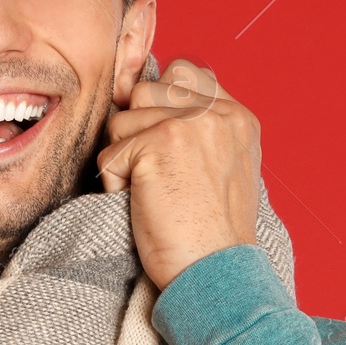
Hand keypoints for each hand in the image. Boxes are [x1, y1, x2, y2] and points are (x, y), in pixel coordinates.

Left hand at [96, 59, 261, 291]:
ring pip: (120, 121)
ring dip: (124, 160)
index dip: (159, 102)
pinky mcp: (157, 144)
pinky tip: (143, 207)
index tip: (162, 144)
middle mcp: (216, 113)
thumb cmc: (212, 234)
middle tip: (156, 177)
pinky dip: (114, 186)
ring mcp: (188, 124)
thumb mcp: (227, 168)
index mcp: (237, 116)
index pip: (183, 71)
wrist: (217, 273)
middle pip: (144, 91)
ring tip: (152, 194)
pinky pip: (108, 155)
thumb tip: (146, 99)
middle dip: (136, 131)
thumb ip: (202, 129)